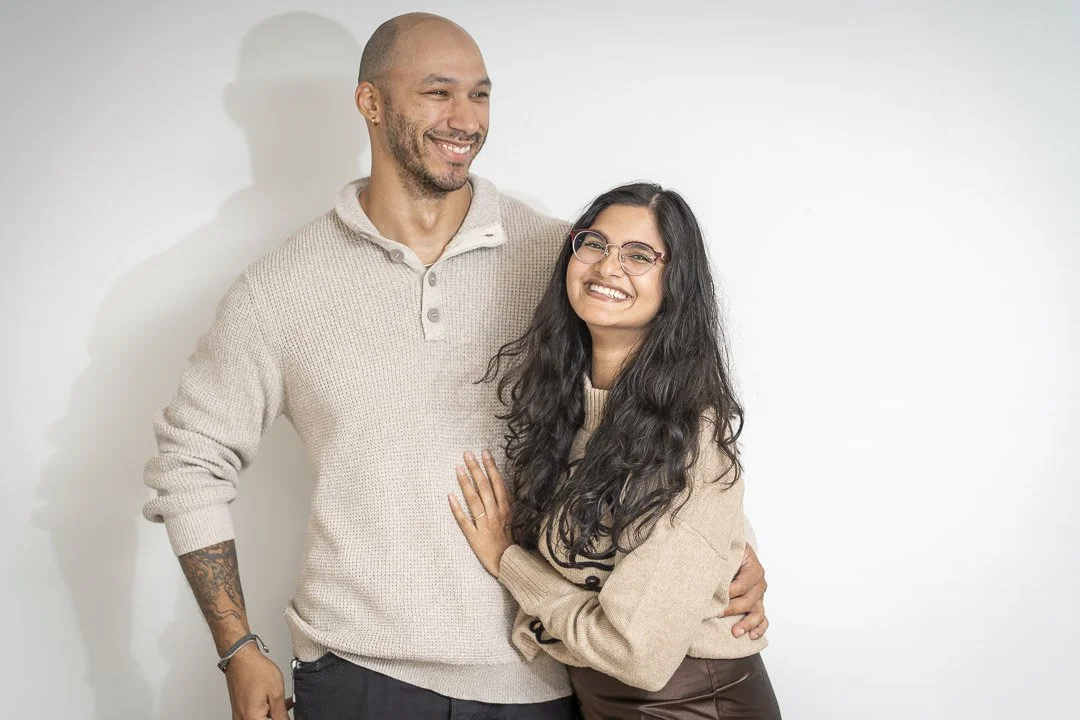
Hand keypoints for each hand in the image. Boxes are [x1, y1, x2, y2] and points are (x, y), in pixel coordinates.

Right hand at [224, 642, 289, 719]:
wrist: (241, 657)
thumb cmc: (254, 669)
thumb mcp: (276, 692)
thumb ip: (282, 714)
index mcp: (252, 718)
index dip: (283, 719)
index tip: (287, 714)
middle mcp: (242, 719)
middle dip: (278, 716)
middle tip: (285, 705)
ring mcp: (240, 715)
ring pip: (261, 719)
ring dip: (273, 713)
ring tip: (284, 702)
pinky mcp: (240, 709)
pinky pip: (255, 715)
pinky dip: (267, 710)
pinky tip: (276, 702)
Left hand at [448, 450, 512, 576]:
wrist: (514, 568)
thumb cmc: (517, 547)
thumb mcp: (520, 524)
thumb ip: (512, 508)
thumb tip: (506, 491)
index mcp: (507, 510)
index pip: (498, 484)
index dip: (491, 467)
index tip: (484, 453)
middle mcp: (496, 515)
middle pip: (484, 488)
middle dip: (476, 469)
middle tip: (467, 454)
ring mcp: (485, 525)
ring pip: (474, 500)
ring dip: (466, 483)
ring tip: (458, 468)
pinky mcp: (475, 538)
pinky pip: (464, 522)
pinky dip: (457, 509)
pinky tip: (450, 496)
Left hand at [723, 543, 768, 639]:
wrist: (734, 551)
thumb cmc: (728, 551)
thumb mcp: (725, 549)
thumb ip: (720, 557)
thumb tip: (706, 568)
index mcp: (753, 567)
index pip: (741, 585)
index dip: (728, 594)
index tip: (714, 599)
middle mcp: (759, 582)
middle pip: (748, 600)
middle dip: (732, 609)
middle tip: (717, 613)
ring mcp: (759, 595)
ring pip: (757, 613)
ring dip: (747, 623)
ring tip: (735, 632)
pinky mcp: (757, 604)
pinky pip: (763, 619)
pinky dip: (759, 628)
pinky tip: (751, 636)